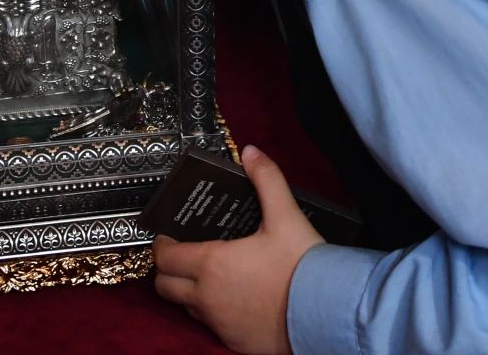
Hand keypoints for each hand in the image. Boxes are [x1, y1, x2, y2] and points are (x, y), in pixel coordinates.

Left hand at [154, 146, 323, 353]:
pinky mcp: (232, 341)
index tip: (170, 236)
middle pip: (164, 287)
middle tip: (183, 255)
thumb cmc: (302, 265)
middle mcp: (206, 297)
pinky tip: (234, 298)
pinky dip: (213, 312)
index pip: (164, 257)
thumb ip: (266, 179)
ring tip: (209, 274)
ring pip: (186, 307)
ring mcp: (218, 323)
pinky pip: (210, 326)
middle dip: (167, 270)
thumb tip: (250, 152)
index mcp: (212, 264)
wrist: (326, 311)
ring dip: (189, 291)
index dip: (162, 244)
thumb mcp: (285, 215)